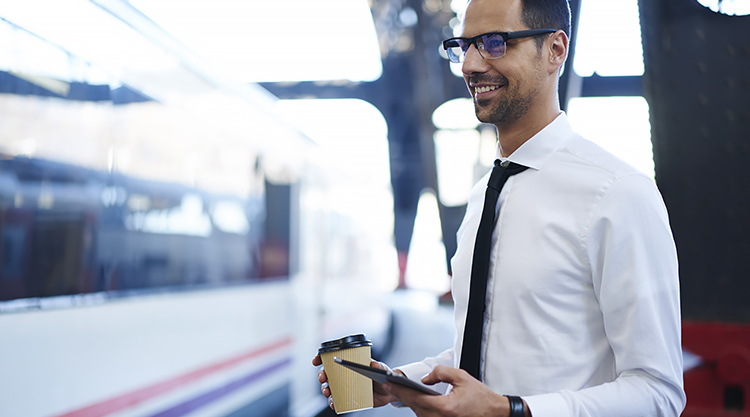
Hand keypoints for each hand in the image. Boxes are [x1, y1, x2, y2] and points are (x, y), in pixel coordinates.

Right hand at [312, 354, 398, 411]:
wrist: (389, 391)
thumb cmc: (383, 376)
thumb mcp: (382, 369)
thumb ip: (379, 366)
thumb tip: (373, 364)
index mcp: (351, 362)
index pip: (333, 357)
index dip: (322, 358)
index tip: (317, 361)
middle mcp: (346, 374)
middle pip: (328, 373)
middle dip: (322, 375)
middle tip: (323, 378)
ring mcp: (346, 386)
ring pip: (330, 387)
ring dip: (325, 389)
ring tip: (328, 392)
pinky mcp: (349, 397)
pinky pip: (337, 399)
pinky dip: (333, 402)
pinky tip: (333, 403)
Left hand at [383, 365, 512, 416]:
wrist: (493, 412)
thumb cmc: (480, 397)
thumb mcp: (461, 377)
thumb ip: (440, 373)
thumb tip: (425, 379)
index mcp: (446, 407)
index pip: (417, 398)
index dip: (400, 390)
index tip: (388, 384)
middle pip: (414, 406)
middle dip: (401, 394)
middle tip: (388, 385)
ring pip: (418, 413)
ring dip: (409, 401)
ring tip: (399, 389)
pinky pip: (425, 416)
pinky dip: (419, 407)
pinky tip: (414, 398)